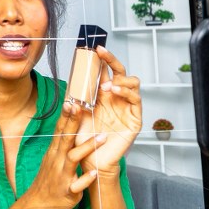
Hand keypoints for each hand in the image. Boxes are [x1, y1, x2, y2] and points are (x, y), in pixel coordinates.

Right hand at [17, 100, 105, 208]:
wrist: (36, 207)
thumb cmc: (48, 181)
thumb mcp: (52, 160)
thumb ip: (62, 144)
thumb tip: (69, 125)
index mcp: (54, 153)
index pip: (60, 131)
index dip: (66, 115)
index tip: (72, 99)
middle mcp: (57, 161)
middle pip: (65, 138)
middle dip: (73, 122)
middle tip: (83, 106)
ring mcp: (61, 176)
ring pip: (73, 158)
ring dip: (86, 147)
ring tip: (102, 136)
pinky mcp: (67, 192)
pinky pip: (77, 185)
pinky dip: (85, 179)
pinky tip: (94, 173)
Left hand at [79, 46, 143, 174]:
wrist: (91, 160)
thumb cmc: (84, 140)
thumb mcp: (77, 115)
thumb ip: (76, 99)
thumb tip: (71, 82)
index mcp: (103, 95)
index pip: (105, 72)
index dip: (101, 60)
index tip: (93, 49)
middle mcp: (117, 98)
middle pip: (120, 72)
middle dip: (112, 60)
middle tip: (101, 53)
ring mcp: (127, 107)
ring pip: (133, 83)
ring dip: (121, 79)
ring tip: (107, 85)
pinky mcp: (134, 119)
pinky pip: (137, 100)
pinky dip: (127, 92)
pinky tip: (115, 91)